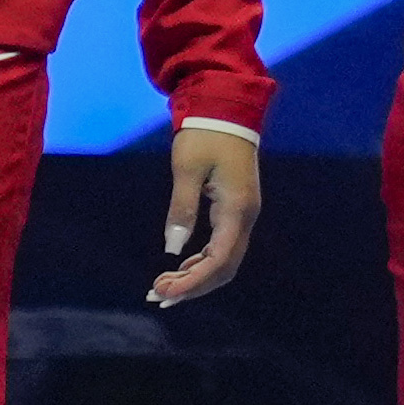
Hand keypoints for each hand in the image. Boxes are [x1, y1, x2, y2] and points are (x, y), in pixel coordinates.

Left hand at [150, 125, 261, 305]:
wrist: (226, 109)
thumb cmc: (205, 135)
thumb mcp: (187, 169)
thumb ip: (182, 209)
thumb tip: (172, 250)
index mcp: (236, 209)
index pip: (218, 260)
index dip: (192, 282)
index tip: (163, 292)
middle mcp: (246, 216)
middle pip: (225, 268)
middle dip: (193, 287)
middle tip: (157, 295)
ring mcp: (244, 214)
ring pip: (225, 261)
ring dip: (197, 278)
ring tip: (163, 286)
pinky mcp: (236, 209)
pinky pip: (223, 247)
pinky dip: (202, 263)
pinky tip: (181, 268)